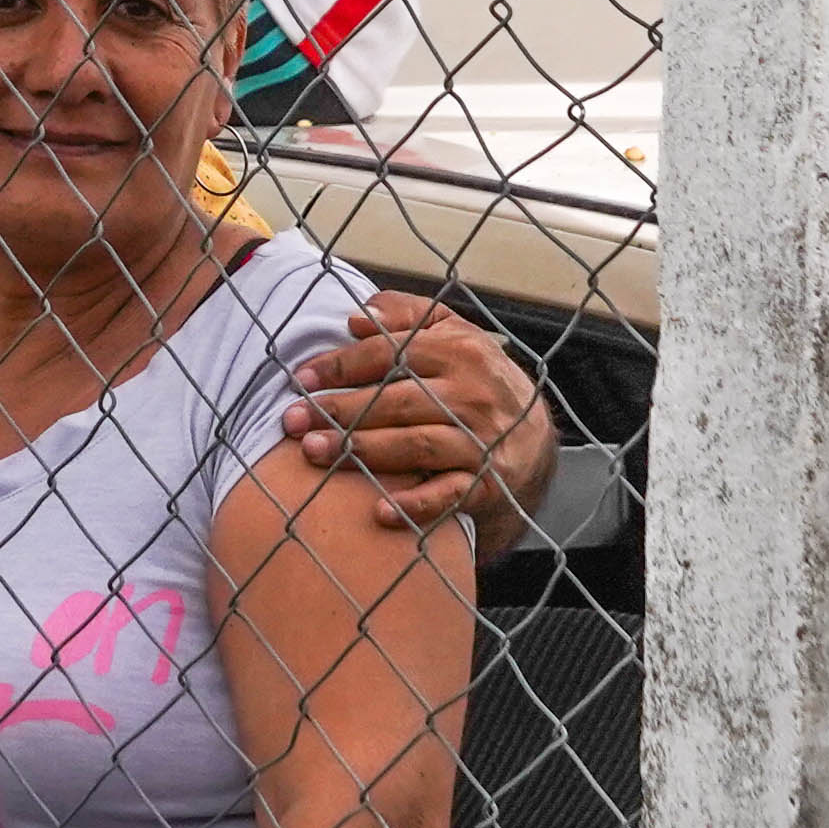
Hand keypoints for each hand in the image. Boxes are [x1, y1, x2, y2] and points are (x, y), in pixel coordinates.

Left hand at [284, 292, 558, 540]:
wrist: (536, 441)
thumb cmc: (479, 382)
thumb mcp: (455, 336)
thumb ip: (408, 316)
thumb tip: (357, 317)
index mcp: (459, 351)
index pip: (390, 353)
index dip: (342, 366)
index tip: (300, 378)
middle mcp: (471, 394)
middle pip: (396, 401)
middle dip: (339, 411)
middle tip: (292, 421)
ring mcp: (481, 441)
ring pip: (415, 445)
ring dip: (361, 451)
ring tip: (315, 453)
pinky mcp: (488, 484)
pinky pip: (449, 495)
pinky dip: (415, 504)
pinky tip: (378, 511)